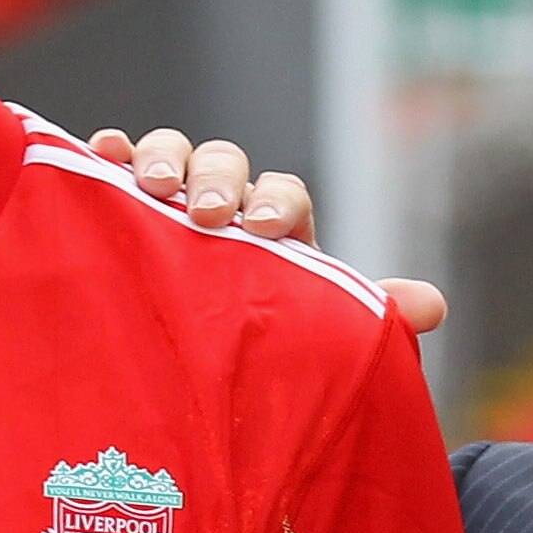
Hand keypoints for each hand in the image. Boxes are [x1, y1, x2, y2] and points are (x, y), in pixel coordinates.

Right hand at [88, 129, 448, 339]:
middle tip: (208, 215)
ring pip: (171, 158)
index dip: (278, 203)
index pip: (285, 196)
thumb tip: (432, 306)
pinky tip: (100, 151)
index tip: (267, 230)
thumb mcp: (315, 337)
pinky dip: (108, 155)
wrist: (199, 381)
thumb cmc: (263, 351)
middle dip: (218, 180)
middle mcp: (223, 207)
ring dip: (162, 160)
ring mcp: (168, 205)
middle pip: (225, 164)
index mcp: (276, 232)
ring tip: (150, 186)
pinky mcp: (119, 213)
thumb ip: (370, 317)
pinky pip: (112, 172)